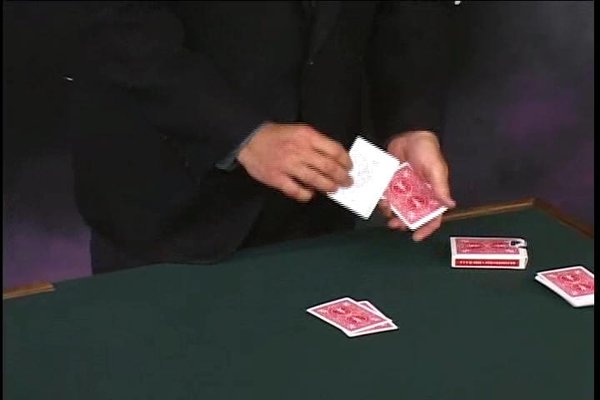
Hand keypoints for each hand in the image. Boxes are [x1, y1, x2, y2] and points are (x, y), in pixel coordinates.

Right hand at [237, 122, 352, 201]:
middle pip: (328, 167)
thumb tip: (335, 159)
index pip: (334, 150)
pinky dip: (307, 195)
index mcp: (307, 136)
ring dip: (328, 187)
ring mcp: (287, 165)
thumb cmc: (277, 136)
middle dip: (341, 177)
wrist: (250, 139)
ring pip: (315, 180)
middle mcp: (299, 150)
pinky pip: (296, 191)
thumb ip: (316, 143)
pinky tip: (311, 194)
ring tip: (334, 190)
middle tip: (347, 182)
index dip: (346, 161)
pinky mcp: (277, 178)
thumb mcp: (300, 131)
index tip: (349, 167)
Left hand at [378, 130, 455, 240]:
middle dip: (403, 223)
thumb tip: (450, 205)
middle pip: (412, 215)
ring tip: (387, 212)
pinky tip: (381, 200)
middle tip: (395, 226)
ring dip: (392, 213)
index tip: (416, 237)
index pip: (433, 216)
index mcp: (432, 194)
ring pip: (398, 208)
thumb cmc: (427, 150)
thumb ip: (440, 187)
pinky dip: (383, 200)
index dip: (427, 228)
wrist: (409, 134)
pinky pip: (387, 196)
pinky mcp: (392, 182)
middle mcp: (419, 195)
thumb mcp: (436, 168)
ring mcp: (404, 189)